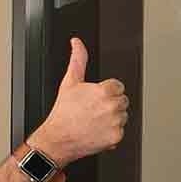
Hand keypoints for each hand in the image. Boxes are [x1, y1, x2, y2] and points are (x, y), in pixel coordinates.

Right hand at [33, 38, 128, 163]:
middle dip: (110, 104)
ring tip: (94, 121)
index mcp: (104, 91)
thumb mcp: (70, 82)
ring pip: (122, 116)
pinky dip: (111, 133)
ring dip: (112, 118)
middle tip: (93, 110)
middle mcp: (112, 106)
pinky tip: (97, 131)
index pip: (118, 87)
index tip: (96, 98)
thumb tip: (77, 43)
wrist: (58, 138)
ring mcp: (115, 122)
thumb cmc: (63, 112)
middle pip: (122, 101)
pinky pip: (120, 131)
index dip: (106, 92)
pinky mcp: (116, 136)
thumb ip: (78, 59)